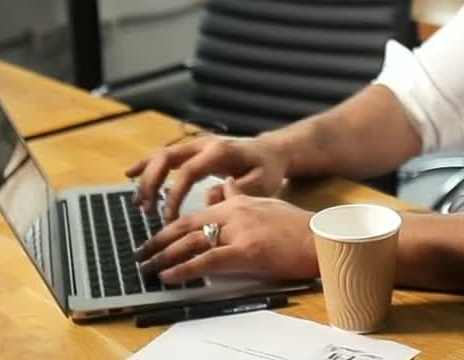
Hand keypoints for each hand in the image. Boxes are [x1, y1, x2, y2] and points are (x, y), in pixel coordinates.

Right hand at [125, 134, 287, 220]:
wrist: (271, 151)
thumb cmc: (267, 169)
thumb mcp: (262, 183)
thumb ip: (238, 191)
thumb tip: (210, 197)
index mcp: (219, 152)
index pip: (188, 172)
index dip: (174, 195)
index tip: (166, 218)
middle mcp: (203, 144)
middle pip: (167, 158)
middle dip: (151, 183)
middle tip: (145, 209)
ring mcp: (196, 144)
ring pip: (162, 155)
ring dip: (146, 177)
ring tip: (137, 202)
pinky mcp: (192, 149)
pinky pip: (164, 155)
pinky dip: (147, 164)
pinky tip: (130, 174)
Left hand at [136, 179, 317, 283]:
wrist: (322, 237)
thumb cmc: (298, 226)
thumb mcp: (266, 201)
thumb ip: (239, 195)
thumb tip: (219, 188)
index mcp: (238, 201)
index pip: (195, 211)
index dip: (171, 225)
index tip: (155, 238)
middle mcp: (234, 212)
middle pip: (186, 224)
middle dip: (159, 240)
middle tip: (141, 254)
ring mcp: (239, 230)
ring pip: (191, 241)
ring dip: (164, 257)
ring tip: (147, 268)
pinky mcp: (247, 251)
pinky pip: (207, 260)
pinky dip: (183, 269)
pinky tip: (169, 276)